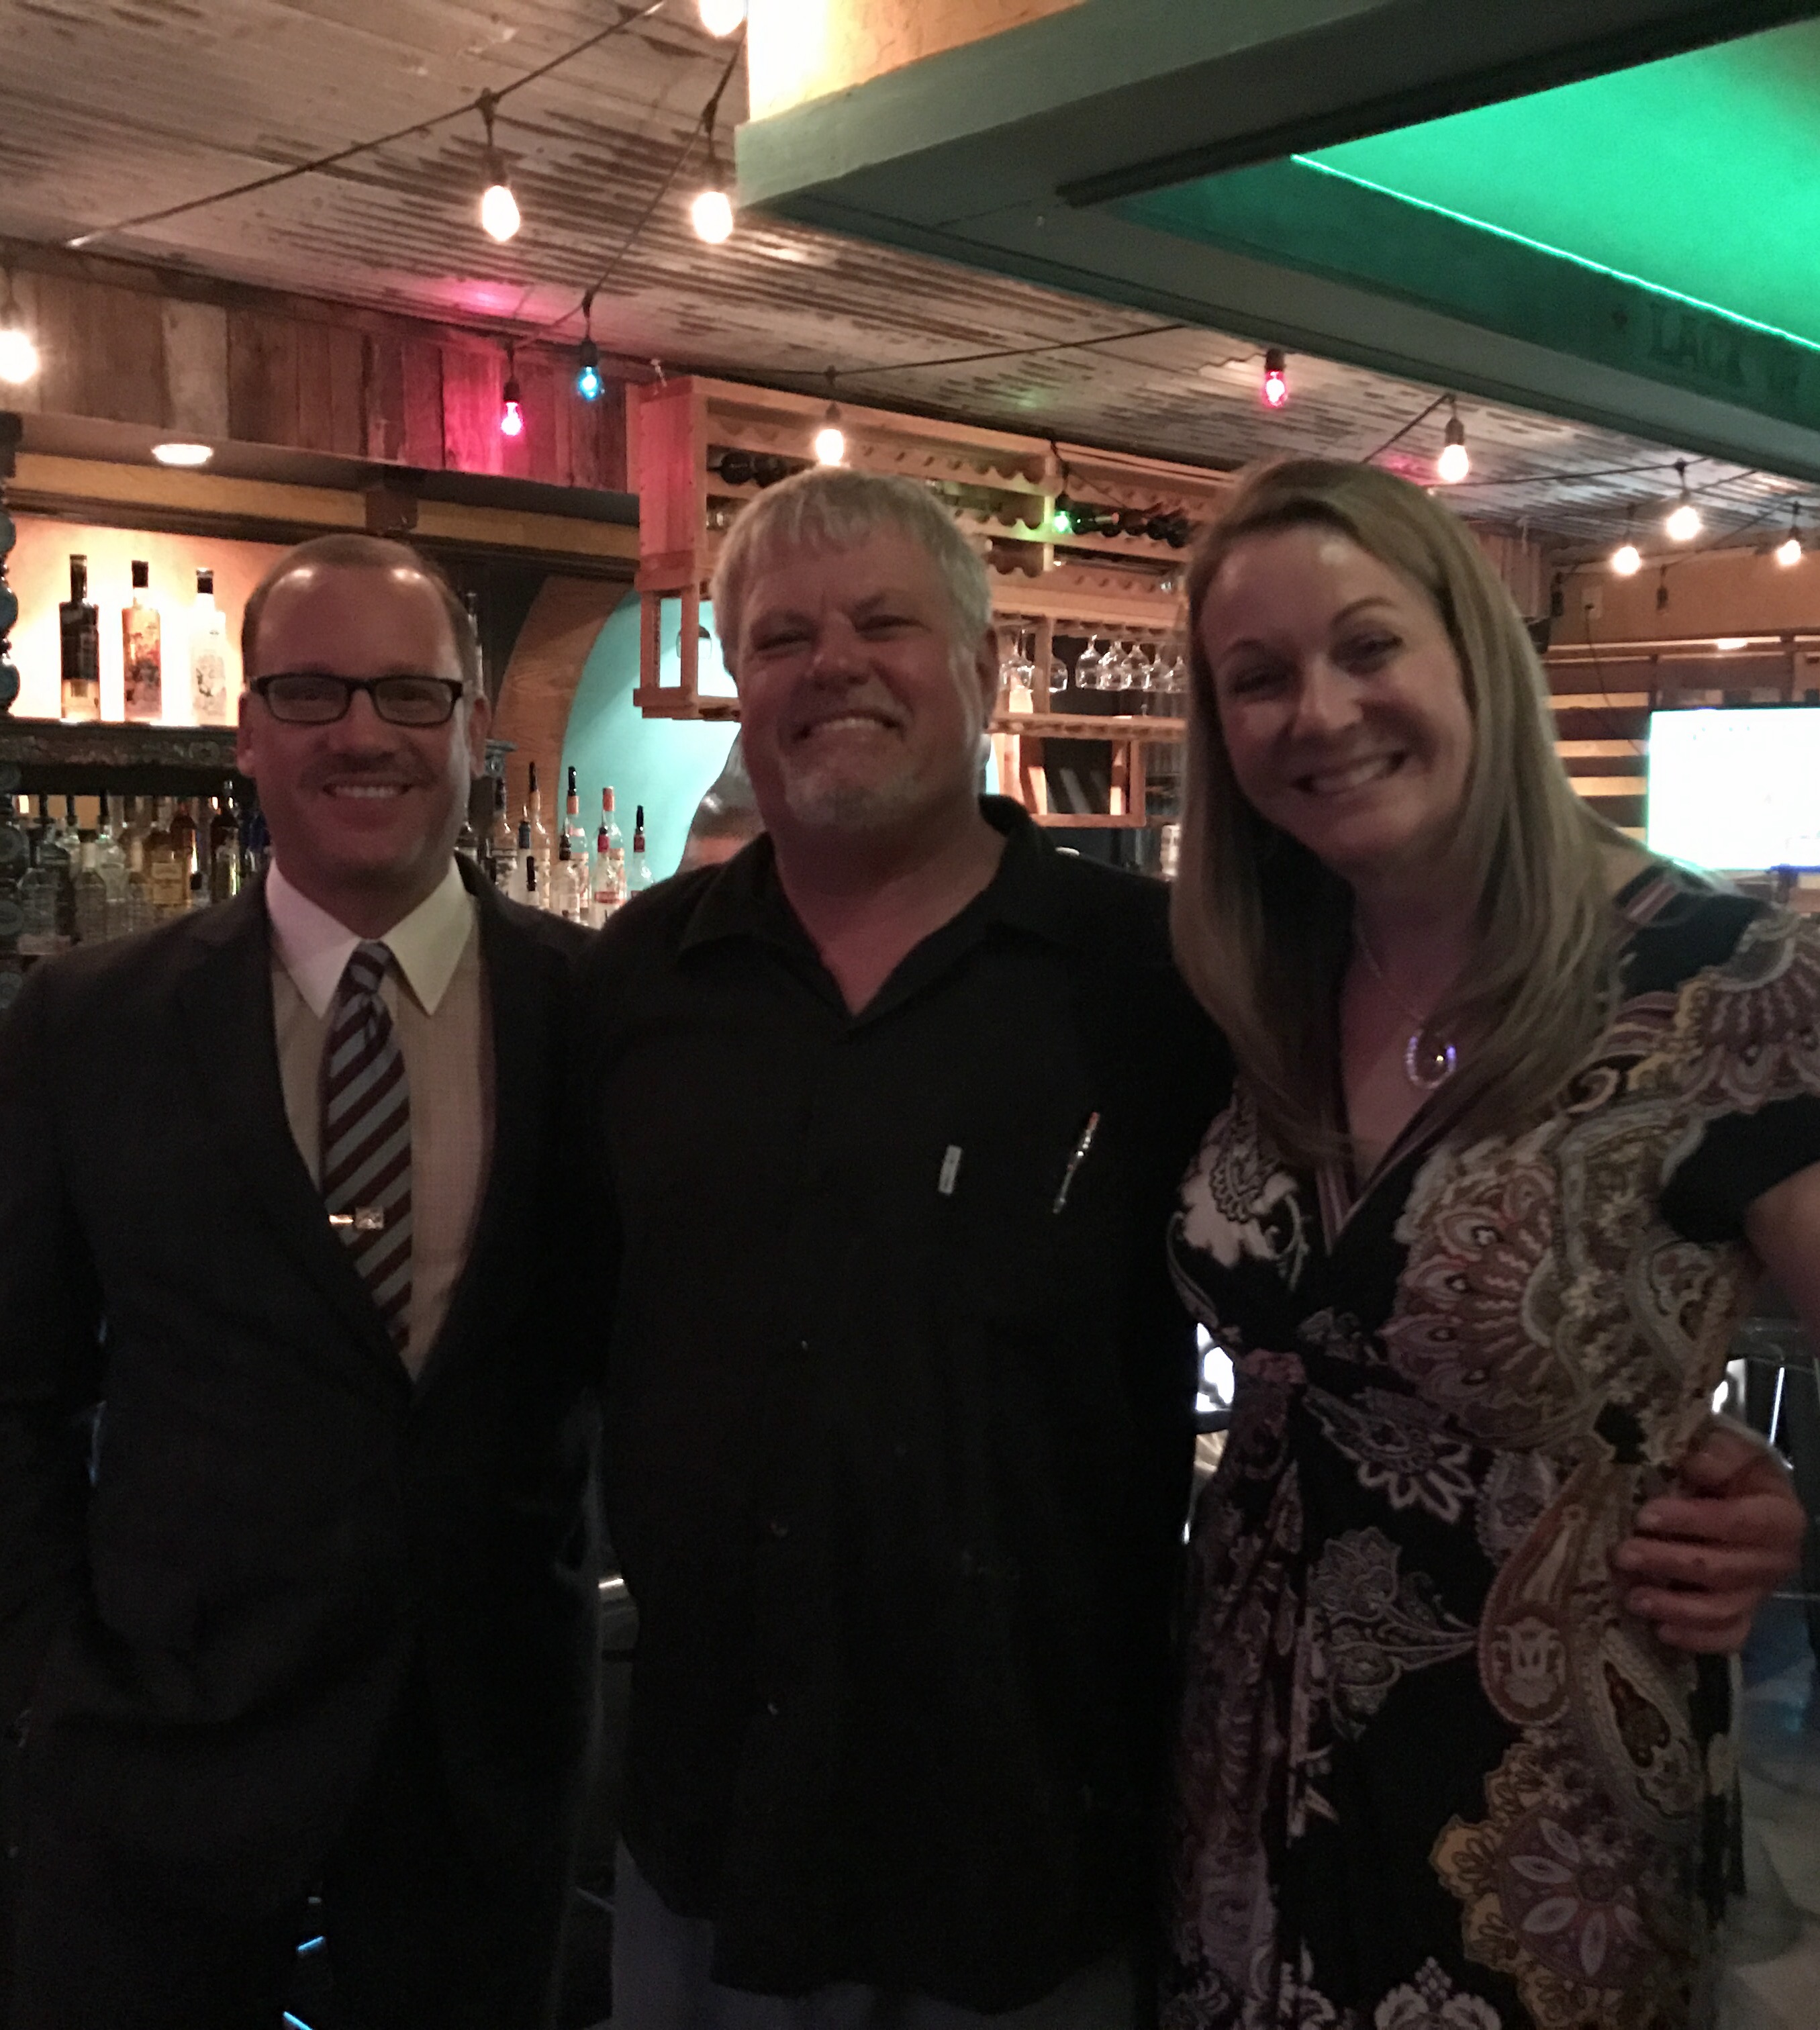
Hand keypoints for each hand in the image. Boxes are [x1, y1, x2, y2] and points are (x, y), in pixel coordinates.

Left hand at [1612, 1424, 1805, 1651]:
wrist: (1742, 1492)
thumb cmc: (1730, 1468)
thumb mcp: (1731, 1448)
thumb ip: (1719, 1454)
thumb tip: (1695, 1464)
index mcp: (1779, 1517)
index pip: (1736, 1523)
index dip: (1691, 1521)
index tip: (1645, 1516)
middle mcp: (1775, 1560)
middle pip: (1722, 1570)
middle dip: (1668, 1562)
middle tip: (1622, 1555)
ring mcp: (1760, 1593)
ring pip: (1721, 1609)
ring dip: (1674, 1606)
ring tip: (1632, 1598)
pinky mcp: (1744, 1614)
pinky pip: (1726, 1637)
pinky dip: (1695, 1639)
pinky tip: (1661, 1632)